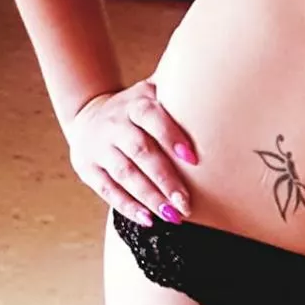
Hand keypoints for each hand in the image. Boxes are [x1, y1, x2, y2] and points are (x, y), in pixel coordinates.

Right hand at [66, 81, 197, 225]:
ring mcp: (99, 148)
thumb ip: (176, 92)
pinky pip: (108, 190)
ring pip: (124, 174)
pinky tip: (148, 219)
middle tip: (186, 202)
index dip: (171, 136)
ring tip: (173, 216)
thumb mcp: (150, 93)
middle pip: (140, 152)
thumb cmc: (136, 109)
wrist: (87, 114)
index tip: (193, 159)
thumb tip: (217, 85)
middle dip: (164, 179)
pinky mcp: (88, 169)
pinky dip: (128, 206)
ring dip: (149, 197)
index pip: (152, 117)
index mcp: (134, 105)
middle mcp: (115, 125)